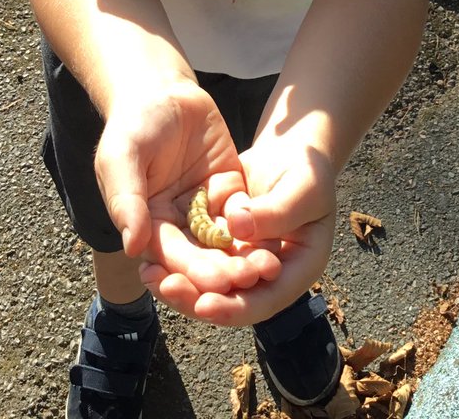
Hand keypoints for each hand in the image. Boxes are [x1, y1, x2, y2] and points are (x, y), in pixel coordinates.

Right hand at [95, 79, 280, 295]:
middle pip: (201, 255)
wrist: (162, 89)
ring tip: (267, 267)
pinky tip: (275, 239)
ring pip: (226, 240)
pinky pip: (244, 211)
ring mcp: (204, 207)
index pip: (169, 256)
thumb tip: (133, 247)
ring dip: (244, 256)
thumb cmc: (133, 123)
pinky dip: (258, 227)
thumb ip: (127, 200)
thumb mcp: (121, 157)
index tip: (215, 283)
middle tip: (248, 278)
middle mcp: (176, 223)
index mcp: (147, 223)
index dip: (191, 271)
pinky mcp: (228, 188)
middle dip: (223, 269)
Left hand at [139, 138, 336, 325]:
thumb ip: (276, 210)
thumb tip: (237, 228)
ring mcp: (244, 259)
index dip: (234, 307)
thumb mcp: (303, 186)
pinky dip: (177, 258)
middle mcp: (269, 274)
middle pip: (232, 298)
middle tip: (166, 286)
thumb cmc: (310, 168)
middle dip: (196, 297)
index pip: (266, 299)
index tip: (204, 305)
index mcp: (298, 269)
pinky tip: (149, 255)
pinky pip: (200, 255)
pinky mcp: (225, 242)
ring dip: (181, 282)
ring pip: (211, 282)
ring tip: (149, 274)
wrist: (294, 151)